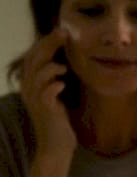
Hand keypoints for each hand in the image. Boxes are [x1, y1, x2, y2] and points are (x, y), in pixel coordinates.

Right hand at [18, 29, 75, 157]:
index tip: (62, 30)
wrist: (57, 145)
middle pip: (33, 61)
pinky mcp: (45, 110)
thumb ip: (56, 77)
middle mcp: (28, 89)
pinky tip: (61, 84)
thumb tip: (67, 58)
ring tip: (63, 67)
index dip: (45, 42)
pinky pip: (46, 93)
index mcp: (31, 83)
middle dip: (48, 45)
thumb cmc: (59, 118)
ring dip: (50, 67)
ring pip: (36, 75)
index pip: (33, 56)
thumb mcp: (56, 94)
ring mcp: (35, 100)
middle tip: (64, 34)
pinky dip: (53, 85)